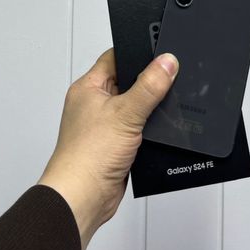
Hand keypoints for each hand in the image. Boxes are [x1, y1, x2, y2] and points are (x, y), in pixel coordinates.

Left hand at [38, 48, 178, 249]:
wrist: (83, 198)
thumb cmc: (87, 156)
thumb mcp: (126, 113)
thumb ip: (149, 86)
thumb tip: (166, 61)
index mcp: (88, 87)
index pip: (114, 57)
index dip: (136, 53)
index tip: (159, 51)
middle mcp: (93, 104)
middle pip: (127, 81)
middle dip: (146, 83)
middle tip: (164, 82)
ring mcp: (104, 125)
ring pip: (134, 106)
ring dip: (146, 109)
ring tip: (156, 110)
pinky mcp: (114, 144)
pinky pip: (136, 127)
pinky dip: (146, 129)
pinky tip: (154, 132)